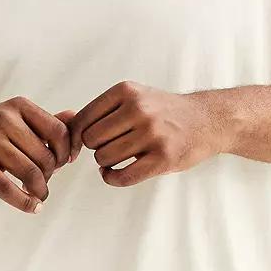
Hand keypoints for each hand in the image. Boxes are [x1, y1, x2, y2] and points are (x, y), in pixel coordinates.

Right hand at [0, 97, 77, 213]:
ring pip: (31, 173)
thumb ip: (44, 121)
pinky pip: (9, 189)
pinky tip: (32, 207)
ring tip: (39, 196)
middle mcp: (3, 119)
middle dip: (50, 175)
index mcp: (17, 106)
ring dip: (40, 191)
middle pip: (46, 156)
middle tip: (42, 182)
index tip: (63, 164)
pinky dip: (25, 202)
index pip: (59, 131)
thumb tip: (75, 116)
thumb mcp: (12, 120)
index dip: (66, 152)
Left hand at [67, 80, 221, 186]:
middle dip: (95, 148)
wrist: (208, 120)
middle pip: (91, 140)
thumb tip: (62, 124)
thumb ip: (102, 109)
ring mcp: (152, 134)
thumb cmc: (164, 111)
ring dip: (106, 163)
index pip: (83, 119)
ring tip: (118, 158)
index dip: (78, 135)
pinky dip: (112, 178)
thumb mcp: (135, 96)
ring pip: (104, 158)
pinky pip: (122, 176)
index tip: (84, 143)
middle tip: (109, 148)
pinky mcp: (163, 158)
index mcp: (126, 91)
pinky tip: (116, 173)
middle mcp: (138, 109)